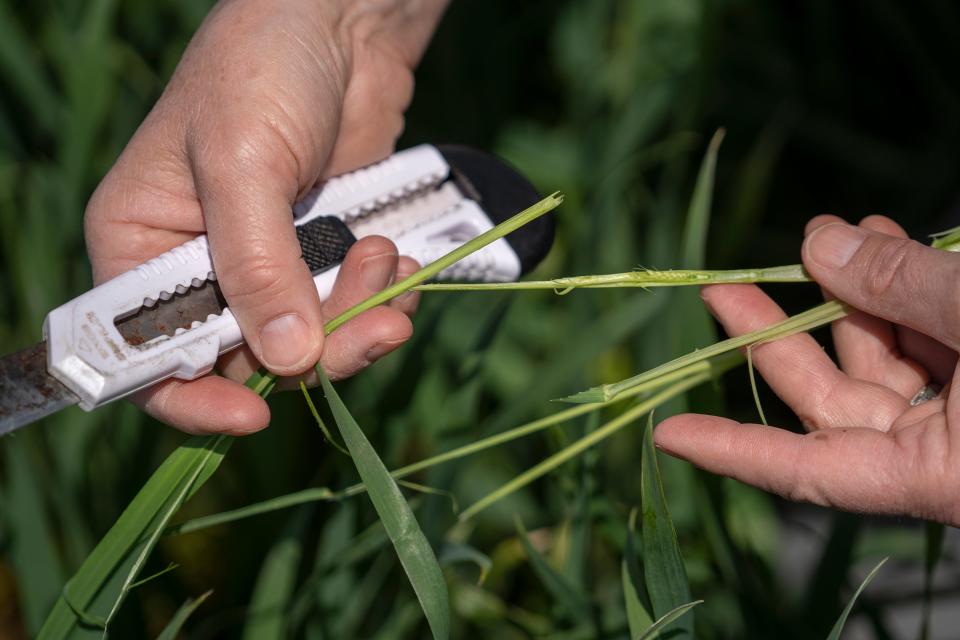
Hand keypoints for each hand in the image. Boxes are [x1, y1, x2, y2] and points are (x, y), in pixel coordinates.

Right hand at [85, 0, 446, 434]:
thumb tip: (288, 362)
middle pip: (247, 358)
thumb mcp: (244, 162)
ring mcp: (265, 264)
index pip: (151, 356)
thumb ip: (257, 265)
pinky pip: (349, 308)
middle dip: (319, 350)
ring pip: (309, 341)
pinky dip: (380, 298)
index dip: (195, 398)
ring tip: (388, 265)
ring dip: (359, 320)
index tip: (256, 416)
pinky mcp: (320, 253)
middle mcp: (199, 268)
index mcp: (141, 247)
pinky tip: (397, 260)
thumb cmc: (262, 70)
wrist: (339, 25)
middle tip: (379, 325)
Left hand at [656, 215, 959, 525]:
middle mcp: (944, 453)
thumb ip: (904, 285)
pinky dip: (902, 292)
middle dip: (773, 336)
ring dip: (851, 292)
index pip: (806, 470)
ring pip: (877, 359)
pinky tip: (883, 235)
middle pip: (831, 397)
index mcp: (939, 475)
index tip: (667, 434)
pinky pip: (925, 337)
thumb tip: (819, 244)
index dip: (733, 450)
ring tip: (832, 231)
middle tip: (720, 289)